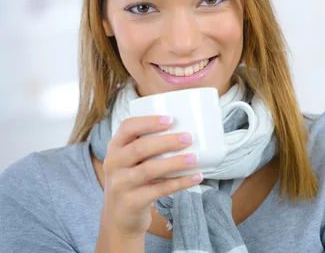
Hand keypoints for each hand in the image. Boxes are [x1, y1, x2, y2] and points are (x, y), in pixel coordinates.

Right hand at [100, 116, 203, 238]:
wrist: (118, 218)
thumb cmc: (131, 180)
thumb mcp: (129, 161)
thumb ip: (146, 146)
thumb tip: (184, 131)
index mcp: (115, 147)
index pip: (127, 127)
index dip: (148, 122)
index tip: (170, 120)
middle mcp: (114, 164)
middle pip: (140, 148)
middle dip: (166, 142)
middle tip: (188, 138)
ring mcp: (121, 184)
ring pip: (149, 170)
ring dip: (175, 163)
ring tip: (194, 158)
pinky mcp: (132, 202)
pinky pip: (159, 190)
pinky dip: (180, 182)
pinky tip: (196, 177)